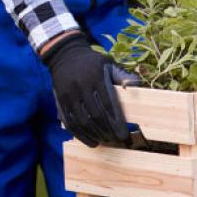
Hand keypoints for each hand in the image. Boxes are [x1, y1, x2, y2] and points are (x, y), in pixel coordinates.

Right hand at [40, 31, 135, 146]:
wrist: (65, 54)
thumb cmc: (91, 62)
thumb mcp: (107, 63)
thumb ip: (122, 75)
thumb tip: (135, 85)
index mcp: (96, 76)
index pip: (109, 104)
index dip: (117, 122)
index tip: (125, 134)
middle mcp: (81, 86)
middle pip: (96, 115)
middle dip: (108, 131)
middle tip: (117, 140)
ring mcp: (69, 94)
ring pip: (83, 121)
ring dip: (96, 135)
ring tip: (106, 142)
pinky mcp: (60, 101)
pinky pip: (70, 122)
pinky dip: (81, 136)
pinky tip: (91, 142)